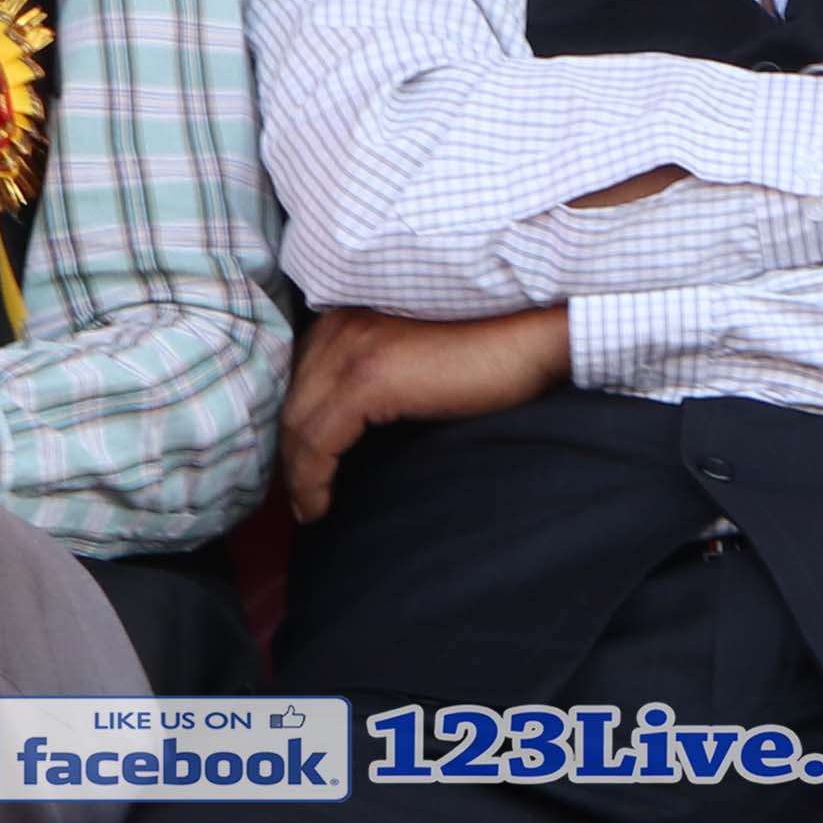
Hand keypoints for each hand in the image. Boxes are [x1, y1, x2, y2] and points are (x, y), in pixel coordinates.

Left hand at [282, 303, 571, 519]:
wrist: (533, 338)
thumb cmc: (489, 354)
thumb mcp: (417, 359)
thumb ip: (379, 374)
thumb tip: (351, 426)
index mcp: (349, 315)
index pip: (301, 380)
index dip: (296, 429)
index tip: (300, 468)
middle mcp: (340, 325)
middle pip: (292, 402)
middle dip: (290, 454)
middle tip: (299, 497)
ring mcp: (351, 349)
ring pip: (297, 424)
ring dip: (297, 473)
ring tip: (309, 506)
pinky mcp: (368, 379)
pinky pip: (317, 441)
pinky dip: (311, 479)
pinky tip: (319, 505)